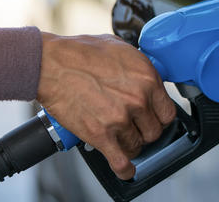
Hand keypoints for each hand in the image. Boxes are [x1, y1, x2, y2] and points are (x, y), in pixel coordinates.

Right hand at [36, 32, 175, 179]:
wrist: (51, 64)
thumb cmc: (81, 52)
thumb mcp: (122, 50)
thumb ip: (139, 67)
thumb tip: (146, 77)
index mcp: (147, 79)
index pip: (168, 112)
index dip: (159, 116)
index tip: (152, 118)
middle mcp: (138, 100)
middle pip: (154, 131)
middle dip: (144, 130)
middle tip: (133, 125)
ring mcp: (120, 119)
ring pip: (138, 146)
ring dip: (130, 143)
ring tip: (119, 136)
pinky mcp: (100, 135)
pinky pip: (120, 162)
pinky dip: (124, 169)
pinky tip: (126, 168)